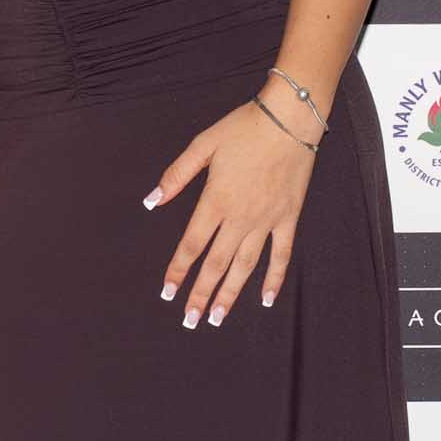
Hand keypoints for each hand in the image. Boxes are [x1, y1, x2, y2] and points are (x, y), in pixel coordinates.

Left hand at [145, 96, 316, 325]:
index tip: (167, 293)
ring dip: (230, 294)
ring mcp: (266, 220)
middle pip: (216, 264)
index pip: (191, 245)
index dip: (178, 271)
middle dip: (201, 294)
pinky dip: (273, 279)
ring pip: (245, 266)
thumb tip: (151, 200)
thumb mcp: (203, 145)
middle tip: (189, 320)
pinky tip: (266, 300)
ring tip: (218, 317)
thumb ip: (176, 175)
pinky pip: (281, 255)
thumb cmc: (244, 128)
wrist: (289, 120)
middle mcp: (240, 217)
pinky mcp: (288, 218)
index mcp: (215, 201)